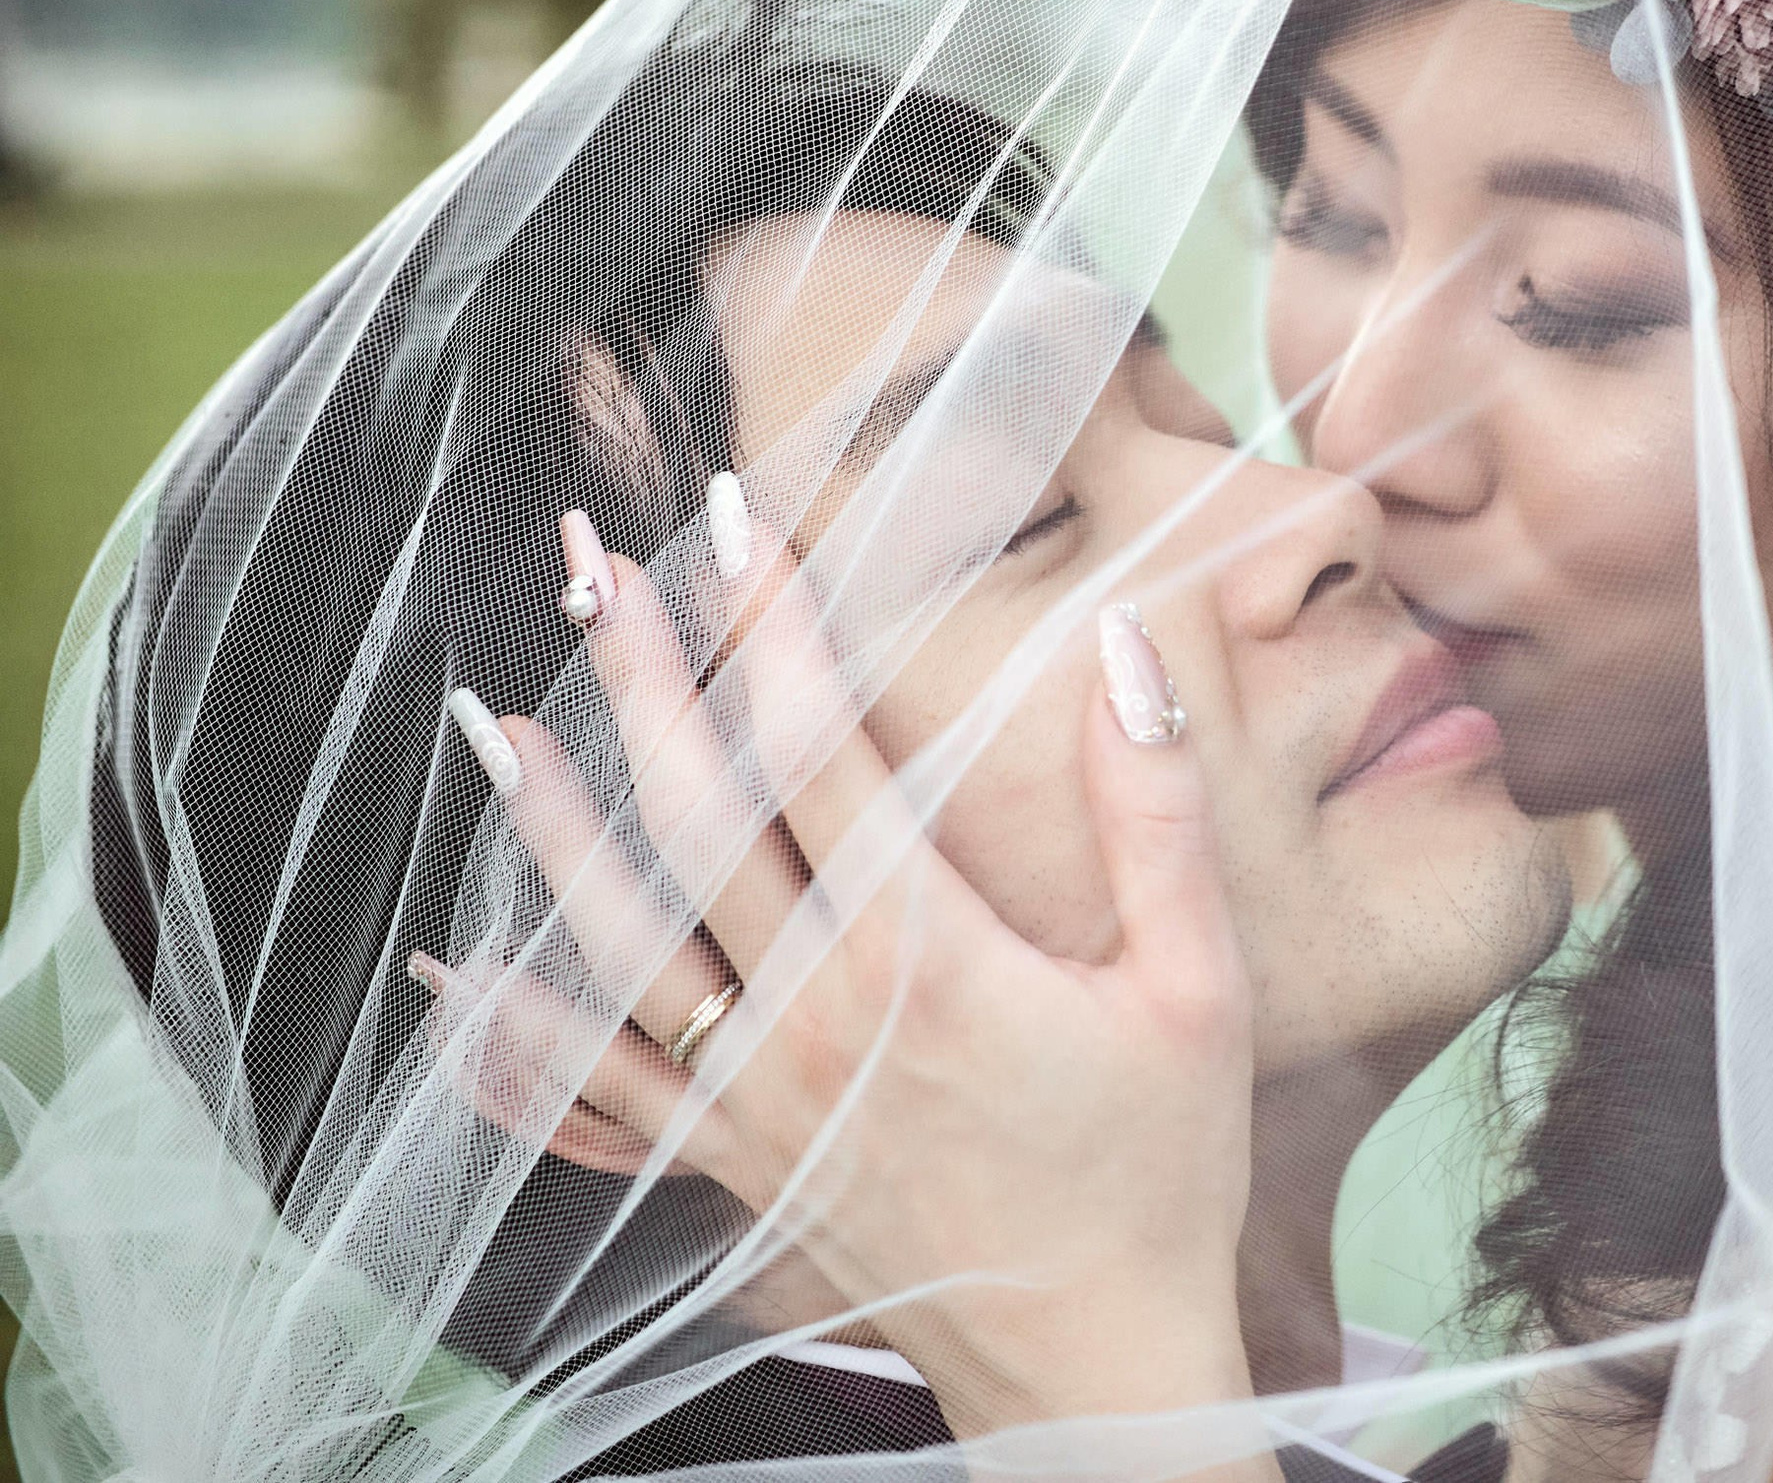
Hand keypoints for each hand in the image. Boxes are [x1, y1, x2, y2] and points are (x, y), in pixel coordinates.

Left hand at [434, 500, 1258, 1439]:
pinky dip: (518, 1039)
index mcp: (924, 956)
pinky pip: (601, 1097)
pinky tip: (455, 981)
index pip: (817, 749)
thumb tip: (1121, 656)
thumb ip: (1154, 816)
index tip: (737, 523)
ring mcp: (757, 1098)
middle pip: (698, 813)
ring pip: (623, 937)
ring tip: (496, 719)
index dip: (769, 624)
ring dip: (553, 823)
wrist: (1096, 1367)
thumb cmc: (1155, 1174)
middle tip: (589, 561)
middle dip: (640, 675)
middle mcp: (814, 1015)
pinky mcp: (735, 1165)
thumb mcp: (1199, 989)